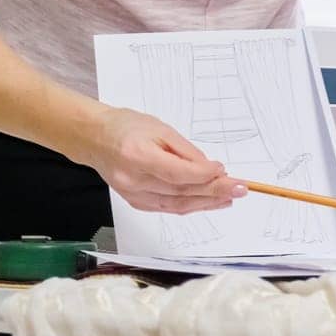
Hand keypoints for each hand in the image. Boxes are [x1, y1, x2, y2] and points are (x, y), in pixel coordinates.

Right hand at [81, 106, 243, 213]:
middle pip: (181, 192)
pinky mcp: (136, 202)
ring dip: (207, 203)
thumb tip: (211, 169)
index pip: (178, 174)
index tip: (224, 171)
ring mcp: (134, 195)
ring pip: (177, 205)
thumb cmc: (127, 127)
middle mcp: (134, 180)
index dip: (204, 176)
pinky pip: (168, 207)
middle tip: (241, 189)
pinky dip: (191, 205)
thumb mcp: (160, 128)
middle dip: (214, 192)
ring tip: (230, 198)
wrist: (95, 138)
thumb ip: (185, 151)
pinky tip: (208, 202)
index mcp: (138, 156)